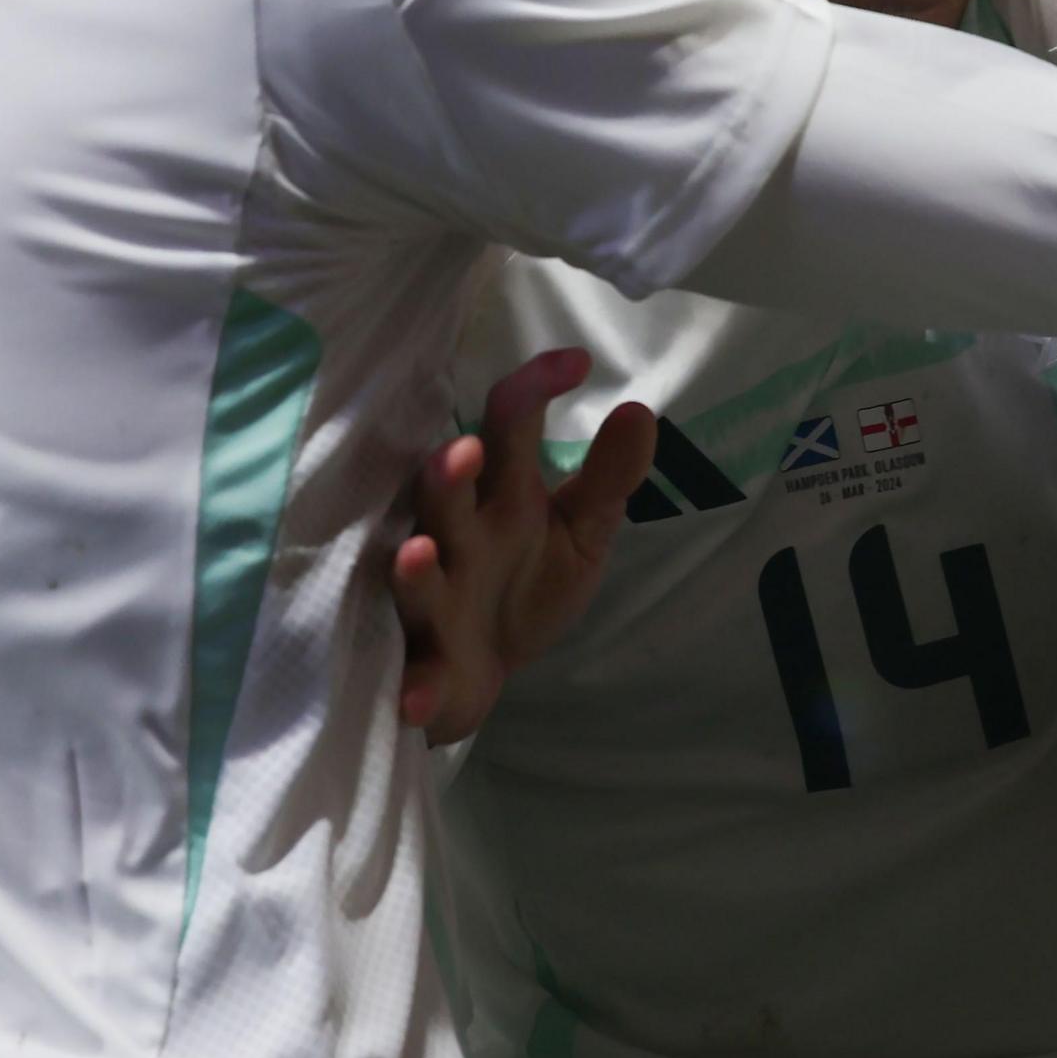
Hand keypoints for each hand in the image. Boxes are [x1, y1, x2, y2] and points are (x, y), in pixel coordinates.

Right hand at [385, 348, 659, 741]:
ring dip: (415, 569)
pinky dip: (416, 685)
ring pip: (417, 578)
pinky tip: (417, 697)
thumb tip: (641, 410)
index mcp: (499, 496)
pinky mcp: (427, 665)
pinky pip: (417, 674)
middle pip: (445, 498)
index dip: (533, 391)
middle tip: (465, 451)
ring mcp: (436, 601)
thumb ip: (608, 478)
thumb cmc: (524, 585)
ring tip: (418, 553)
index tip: (574, 361)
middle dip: (449, 476)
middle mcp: (458, 538)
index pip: (507, 428)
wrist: (480, 676)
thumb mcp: (580, 532)